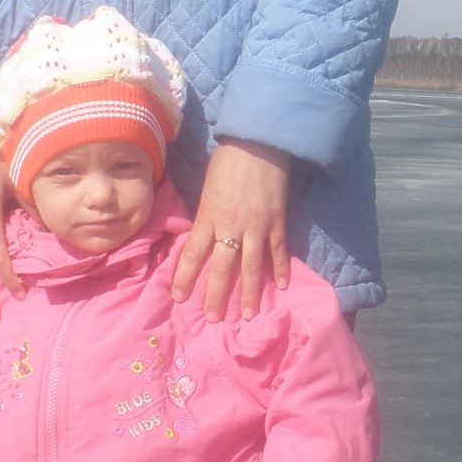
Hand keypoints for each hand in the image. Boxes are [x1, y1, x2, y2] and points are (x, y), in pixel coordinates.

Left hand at [171, 139, 290, 321]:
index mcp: (208, 216)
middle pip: (222, 267)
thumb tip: (202, 238)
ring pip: (252, 266)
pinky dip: (281, 269)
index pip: (193, 253)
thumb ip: (205, 216)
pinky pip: (278, 251)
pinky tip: (282, 285)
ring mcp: (257, 226)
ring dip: (250, 292)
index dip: (185, 277)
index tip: (179, 297)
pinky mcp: (277, 222)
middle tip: (213, 318)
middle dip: (217, 295)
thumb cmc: (227, 162)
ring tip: (249, 314)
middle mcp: (231, 226)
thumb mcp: (207, 189)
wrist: (258, 143)